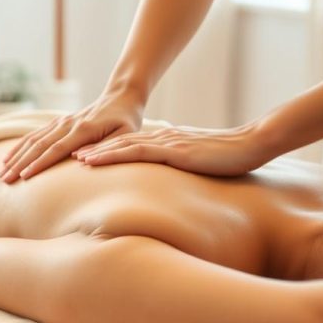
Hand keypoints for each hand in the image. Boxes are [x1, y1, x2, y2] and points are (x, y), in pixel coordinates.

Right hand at [0, 89, 143, 182]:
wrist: (121, 97)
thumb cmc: (127, 120)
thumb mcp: (125, 134)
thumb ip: (105, 147)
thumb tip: (80, 159)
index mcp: (83, 129)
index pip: (56, 149)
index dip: (39, 164)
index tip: (24, 177)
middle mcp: (67, 124)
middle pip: (38, 146)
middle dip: (20, 164)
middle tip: (5, 180)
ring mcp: (61, 122)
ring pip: (33, 140)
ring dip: (16, 156)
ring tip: (1, 172)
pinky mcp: (58, 123)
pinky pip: (35, 135)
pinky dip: (20, 146)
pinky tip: (9, 157)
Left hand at [75, 122, 273, 175]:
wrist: (252, 144)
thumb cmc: (230, 159)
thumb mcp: (199, 165)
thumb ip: (182, 169)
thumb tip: (171, 183)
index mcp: (166, 142)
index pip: (129, 146)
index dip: (105, 150)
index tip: (83, 158)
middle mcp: (161, 139)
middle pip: (119, 143)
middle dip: (93, 150)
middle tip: (70, 157)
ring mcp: (166, 143)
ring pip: (122, 145)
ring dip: (96, 152)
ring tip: (75, 159)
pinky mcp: (173, 150)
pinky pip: (137, 152)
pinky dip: (112, 154)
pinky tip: (96, 160)